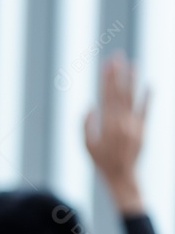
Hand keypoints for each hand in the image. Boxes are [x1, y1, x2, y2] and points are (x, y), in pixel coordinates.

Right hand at [84, 53, 147, 213]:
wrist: (121, 176)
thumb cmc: (100, 162)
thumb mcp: (86, 145)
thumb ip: (86, 125)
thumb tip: (90, 107)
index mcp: (105, 124)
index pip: (105, 95)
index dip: (106, 79)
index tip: (106, 65)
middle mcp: (121, 122)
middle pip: (118, 93)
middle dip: (117, 74)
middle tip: (116, 57)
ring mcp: (133, 125)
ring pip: (131, 98)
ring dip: (131, 80)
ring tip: (132, 64)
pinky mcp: (142, 129)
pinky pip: (145, 110)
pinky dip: (147, 97)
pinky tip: (149, 85)